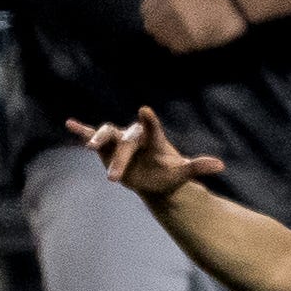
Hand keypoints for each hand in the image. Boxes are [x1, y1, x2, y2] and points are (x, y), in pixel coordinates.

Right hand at [67, 105, 224, 200]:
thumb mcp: (182, 173)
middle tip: (115, 179)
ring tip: (89, 147)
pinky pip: (92, 135)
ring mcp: (120, 140)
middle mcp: (135, 135)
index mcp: (154, 139)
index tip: (145, 111)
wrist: (154, 178)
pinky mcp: (107, 147)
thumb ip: (198, 167)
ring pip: (107, 133)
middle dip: (121, 159)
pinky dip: (82, 131)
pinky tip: (69, 124)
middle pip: (126, 141)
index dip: (149, 121)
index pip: (152, 129)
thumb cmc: (169, 174)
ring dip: (97, 140)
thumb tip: (221, 166)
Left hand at [141, 0, 249, 54]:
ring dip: (169, 39)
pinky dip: (180, 46)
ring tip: (182, 35)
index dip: (150, 16)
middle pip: (151, 26)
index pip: (146, 9)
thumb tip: (149, 18)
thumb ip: (164, 0)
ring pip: (162, 39)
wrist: (234, 6)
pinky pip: (176, 47)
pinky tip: (189, 40)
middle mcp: (173, 8)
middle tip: (170, 30)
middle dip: (158, 29)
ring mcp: (182, 23)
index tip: (157, 19)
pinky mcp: (192, 38)